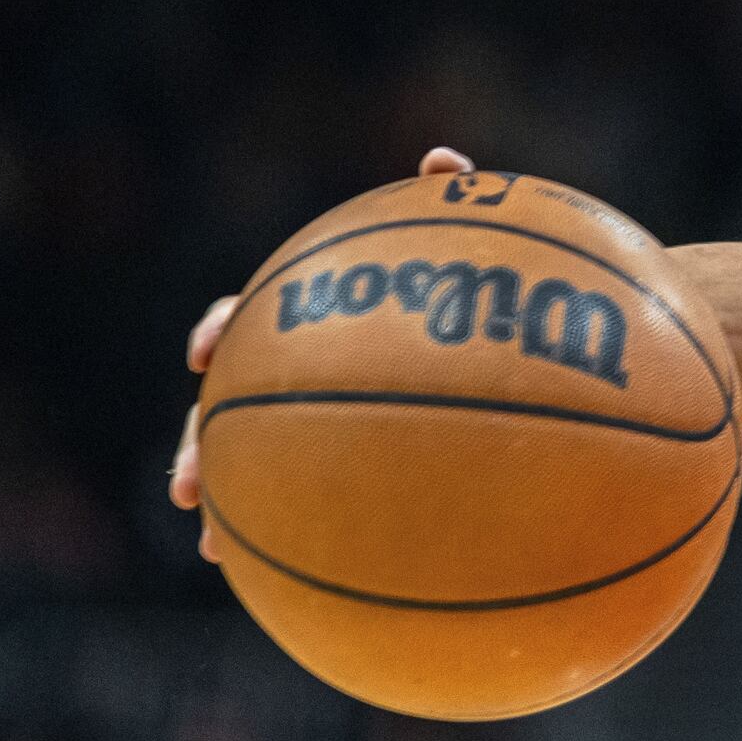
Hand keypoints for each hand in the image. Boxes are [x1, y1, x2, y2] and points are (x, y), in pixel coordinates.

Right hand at [171, 148, 475, 561]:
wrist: (552, 364)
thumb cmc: (516, 297)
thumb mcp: (496, 254)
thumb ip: (464, 207)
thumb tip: (440, 158)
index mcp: (323, 321)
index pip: (253, 316)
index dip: (223, 329)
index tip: (207, 353)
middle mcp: (313, 372)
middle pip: (233, 405)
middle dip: (200, 445)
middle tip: (189, 485)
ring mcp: (331, 425)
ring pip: (258, 466)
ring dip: (232, 506)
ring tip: (215, 550)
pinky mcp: (361, 473)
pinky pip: (317, 509)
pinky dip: (295, 541)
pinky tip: (292, 582)